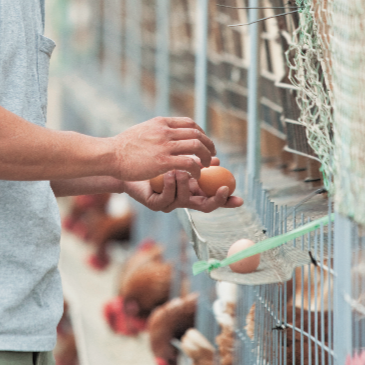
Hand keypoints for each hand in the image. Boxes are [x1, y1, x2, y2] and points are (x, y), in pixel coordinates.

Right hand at [108, 116, 215, 182]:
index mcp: (161, 122)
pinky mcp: (162, 161)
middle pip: (197, 134)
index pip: (189, 123)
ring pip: (196, 147)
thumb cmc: (122, 146)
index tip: (203, 143)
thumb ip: (156, 130)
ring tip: (205, 166)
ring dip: (205, 157)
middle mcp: (165, 131)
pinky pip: (188, 163)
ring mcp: (164, 145)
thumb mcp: (142, 130)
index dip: (201, 133)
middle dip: (208, 145)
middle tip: (211, 155)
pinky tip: (196, 175)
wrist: (109, 154)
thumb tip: (165, 132)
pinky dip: (196, 169)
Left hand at [122, 156, 242, 213]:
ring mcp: (169, 203)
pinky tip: (168, 174)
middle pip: (205, 207)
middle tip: (221, 188)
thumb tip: (218, 158)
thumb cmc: (152, 160)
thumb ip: (196, 159)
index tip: (239, 198)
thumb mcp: (177, 157)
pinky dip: (170, 185)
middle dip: (216, 200)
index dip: (227, 201)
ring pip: (185, 200)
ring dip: (186, 184)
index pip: (213, 198)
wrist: (125, 164)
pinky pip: (167, 198)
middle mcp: (182, 199)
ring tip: (180, 169)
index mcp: (191, 190)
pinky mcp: (155, 204)